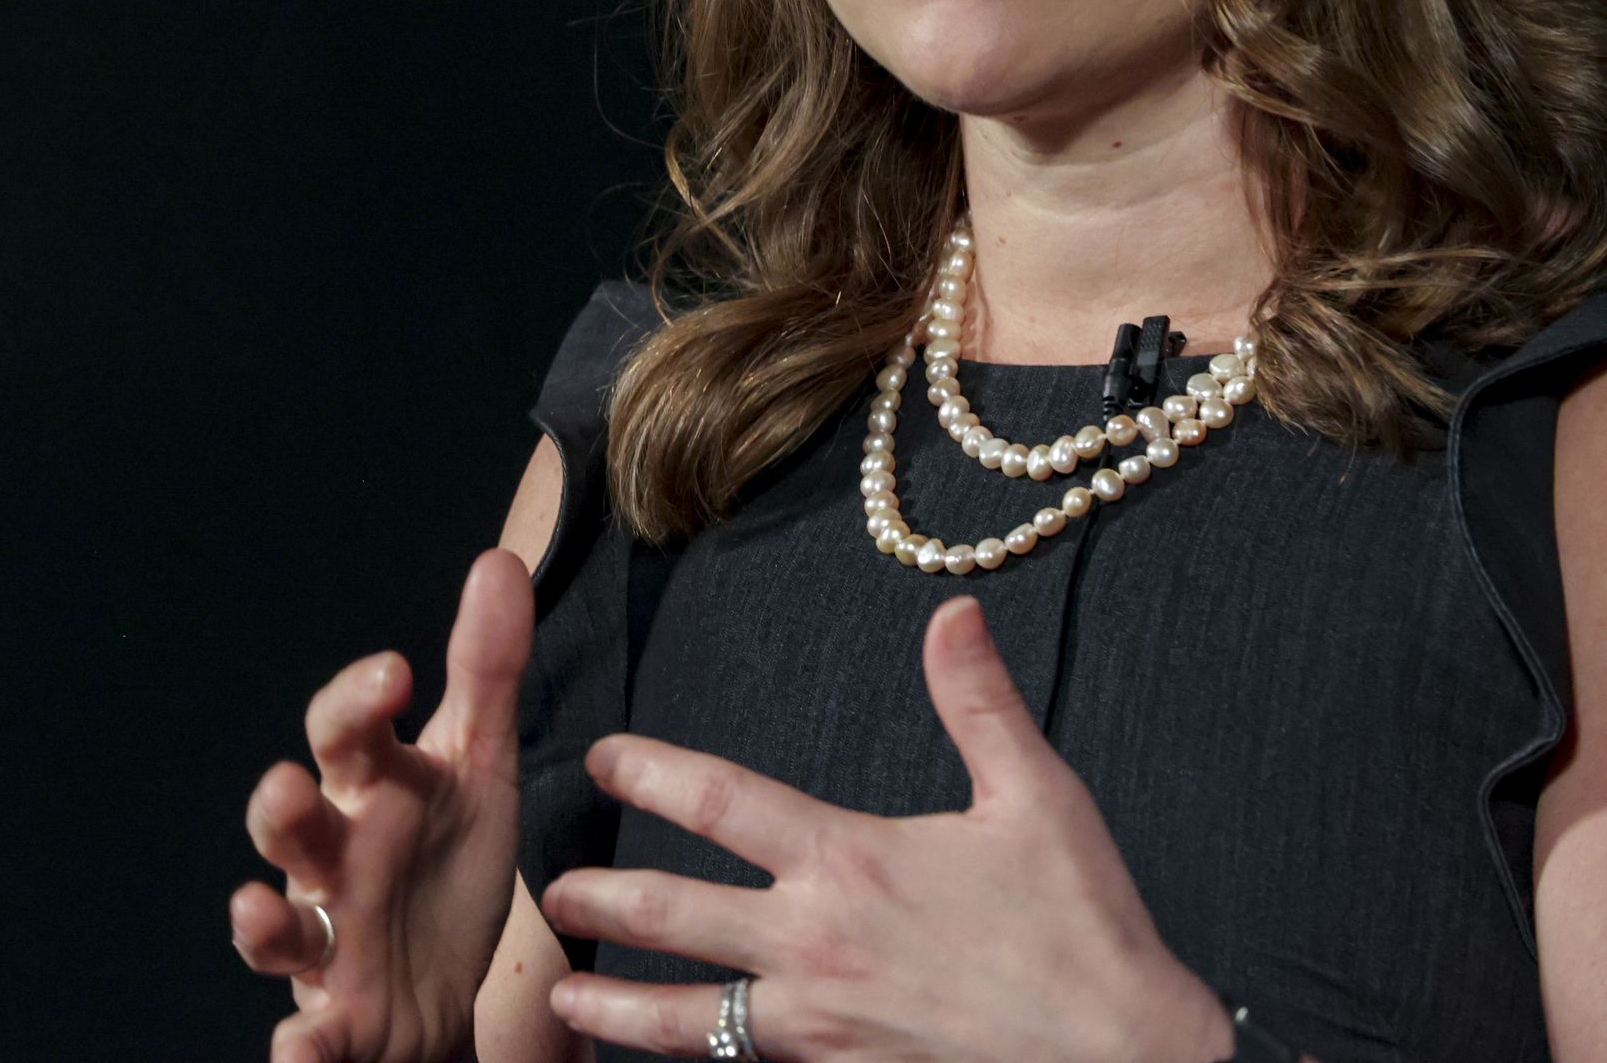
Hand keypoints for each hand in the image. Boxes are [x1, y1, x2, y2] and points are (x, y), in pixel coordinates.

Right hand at [228, 548, 534, 1062]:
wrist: (444, 993)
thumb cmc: (446, 865)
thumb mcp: (478, 769)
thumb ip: (486, 671)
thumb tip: (498, 559)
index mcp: (370, 791)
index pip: (347, 732)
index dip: (359, 701)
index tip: (395, 671)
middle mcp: (332, 859)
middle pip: (290, 826)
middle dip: (281, 809)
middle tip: (289, 787)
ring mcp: (325, 939)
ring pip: (276, 928)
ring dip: (260, 922)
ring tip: (261, 915)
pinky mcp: (335, 1017)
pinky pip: (308, 1036)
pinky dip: (299, 1050)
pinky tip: (297, 1055)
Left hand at [538, 595, 1236, 1062]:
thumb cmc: (1084, 933)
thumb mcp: (1037, 799)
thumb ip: (979, 703)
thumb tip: (952, 614)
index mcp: (848, 861)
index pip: (718, 802)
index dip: (648, 773)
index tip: (600, 757)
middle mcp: (814, 943)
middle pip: (670, 914)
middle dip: (600, 900)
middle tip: (548, 892)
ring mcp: (819, 1024)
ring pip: (688, 1016)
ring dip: (615, 1005)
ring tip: (560, 996)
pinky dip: (689, 1061)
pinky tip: (657, 1059)